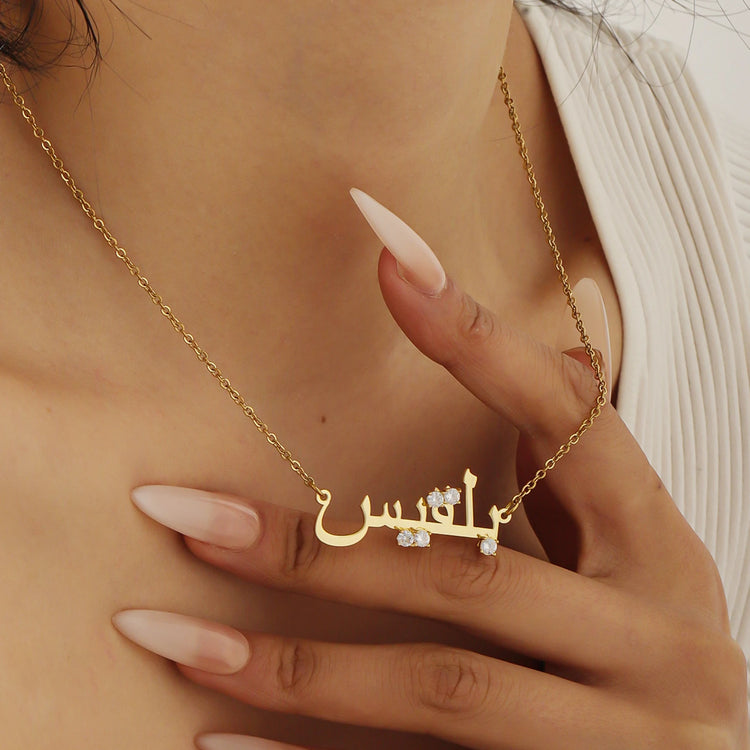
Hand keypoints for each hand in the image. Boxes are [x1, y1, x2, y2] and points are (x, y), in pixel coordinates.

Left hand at [113, 193, 748, 748]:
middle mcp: (653, 640)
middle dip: (315, 549)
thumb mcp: (637, 557)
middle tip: (181, 515)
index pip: (566, 418)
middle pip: (463, 577)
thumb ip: (573, 478)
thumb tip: (533, 357)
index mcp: (661, 549)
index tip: (389, 252)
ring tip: (173, 634)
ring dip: (293, 666)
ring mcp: (618, 738)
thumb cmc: (660, 648)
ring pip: (438, 691)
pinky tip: (220, 740)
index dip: (477, 337)